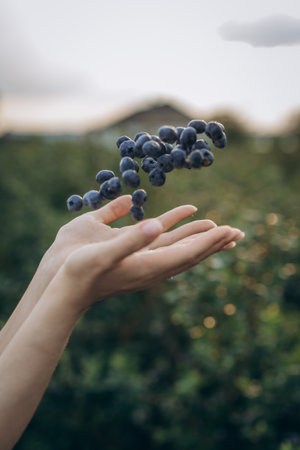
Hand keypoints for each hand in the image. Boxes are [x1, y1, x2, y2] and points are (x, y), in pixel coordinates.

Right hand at [51, 196, 244, 312]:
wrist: (63, 289)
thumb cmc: (78, 271)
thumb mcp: (101, 254)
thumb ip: (128, 240)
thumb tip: (155, 225)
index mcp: (147, 265)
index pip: (187, 253)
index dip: (208, 241)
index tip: (229, 230)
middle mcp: (151, 267)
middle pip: (191, 254)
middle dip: (214, 243)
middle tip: (238, 233)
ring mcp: (145, 265)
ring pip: (181, 251)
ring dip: (202, 242)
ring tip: (219, 233)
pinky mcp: (135, 260)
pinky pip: (164, 246)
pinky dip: (179, 237)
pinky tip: (180, 228)